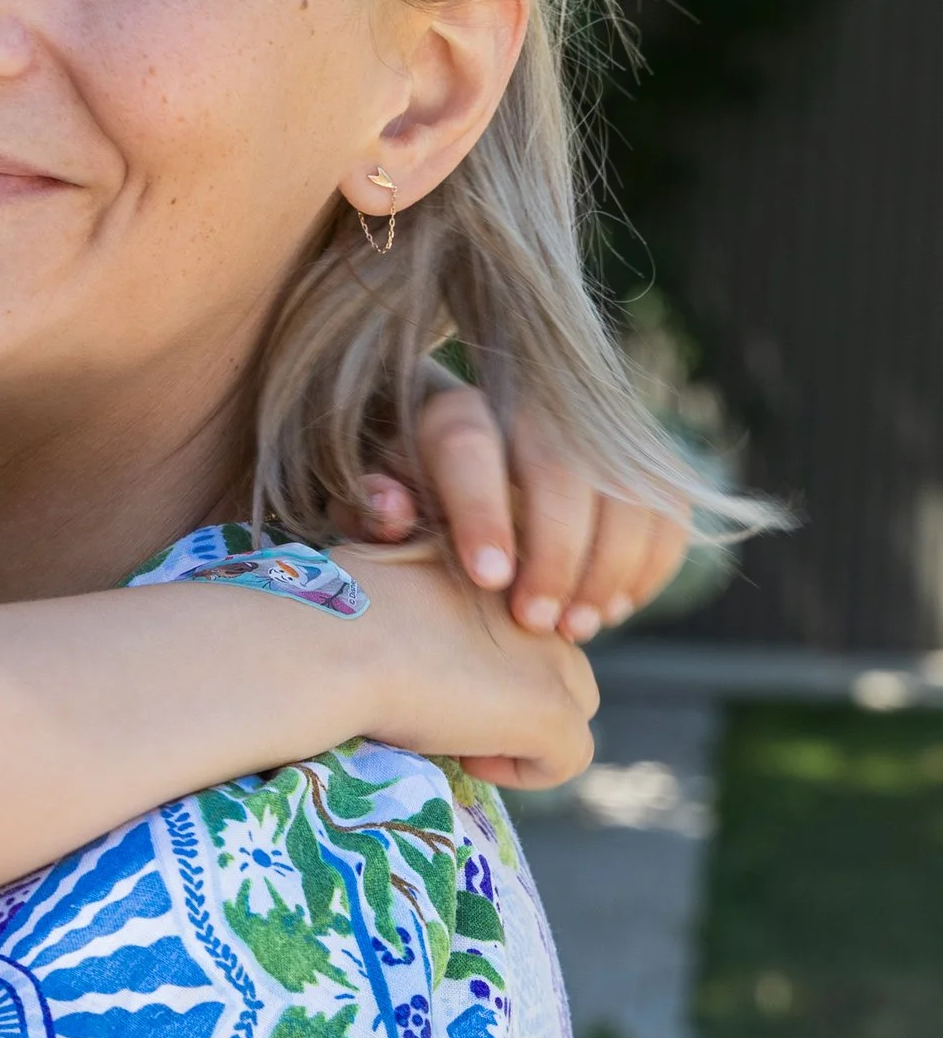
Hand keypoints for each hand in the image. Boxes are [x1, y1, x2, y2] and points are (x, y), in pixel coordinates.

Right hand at [336, 538, 596, 788]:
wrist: (330, 643)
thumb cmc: (327, 609)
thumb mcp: (383, 572)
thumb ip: (423, 589)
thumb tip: (411, 625)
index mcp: (501, 556)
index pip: (521, 612)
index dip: (482, 651)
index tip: (428, 666)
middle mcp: (539, 598)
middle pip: (555, 657)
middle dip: (511, 690)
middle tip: (442, 706)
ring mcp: (552, 655)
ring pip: (572, 705)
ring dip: (518, 727)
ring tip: (451, 732)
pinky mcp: (550, 710)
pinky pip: (568, 758)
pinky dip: (523, 771)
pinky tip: (463, 755)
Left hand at [364, 377, 688, 644]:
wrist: (453, 480)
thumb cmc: (402, 503)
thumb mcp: (371, 502)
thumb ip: (373, 505)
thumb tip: (392, 510)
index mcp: (452, 413)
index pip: (470, 443)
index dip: (484, 510)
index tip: (489, 578)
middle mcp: (528, 408)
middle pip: (562, 466)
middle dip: (557, 550)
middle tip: (535, 623)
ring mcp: (590, 431)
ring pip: (624, 486)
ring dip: (610, 564)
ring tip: (577, 628)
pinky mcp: (637, 464)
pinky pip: (666, 507)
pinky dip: (651, 560)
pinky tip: (616, 608)